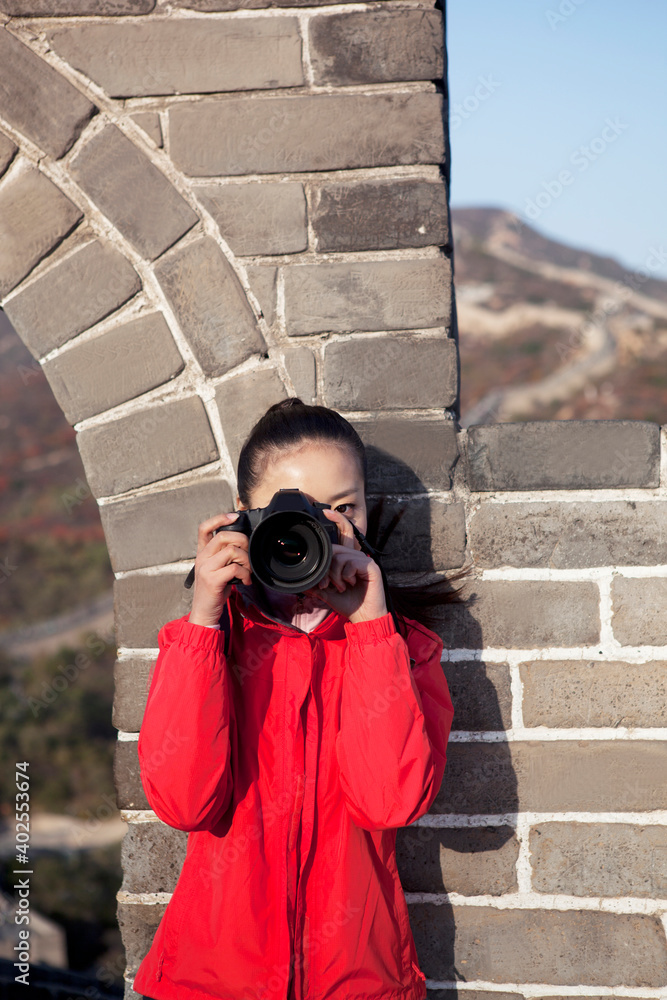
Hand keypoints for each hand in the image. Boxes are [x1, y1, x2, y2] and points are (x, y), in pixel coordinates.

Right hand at [188, 512, 251, 627]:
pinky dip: (245, 573)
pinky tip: (245, 580)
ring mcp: (205, 568)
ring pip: (231, 550)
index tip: (234, 517)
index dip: (219, 518)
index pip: (205, 528)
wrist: (204, 612)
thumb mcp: (217, 569)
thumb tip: (243, 544)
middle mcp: (201, 558)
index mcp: (202, 553)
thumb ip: (224, 556)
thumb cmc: (214, 591)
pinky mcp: (212, 580)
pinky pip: (235, 567)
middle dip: (242, 541)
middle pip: (223, 536)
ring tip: (247, 570)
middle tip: (248, 554)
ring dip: (246, 559)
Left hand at [303, 508, 388, 623]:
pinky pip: (351, 563)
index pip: (342, 536)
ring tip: (340, 586)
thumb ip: (316, 584)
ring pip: (340, 557)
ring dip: (335, 575)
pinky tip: (350, 584)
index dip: (337, 521)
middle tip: (327, 584)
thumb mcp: (327, 593)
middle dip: (326, 568)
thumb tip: (301, 581)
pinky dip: (346, 576)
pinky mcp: (371, 567)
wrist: (363, 618)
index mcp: (348, 560)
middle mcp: (356, 557)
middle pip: (335, 549)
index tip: (327, 512)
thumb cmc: (348, 604)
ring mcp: (365, 560)